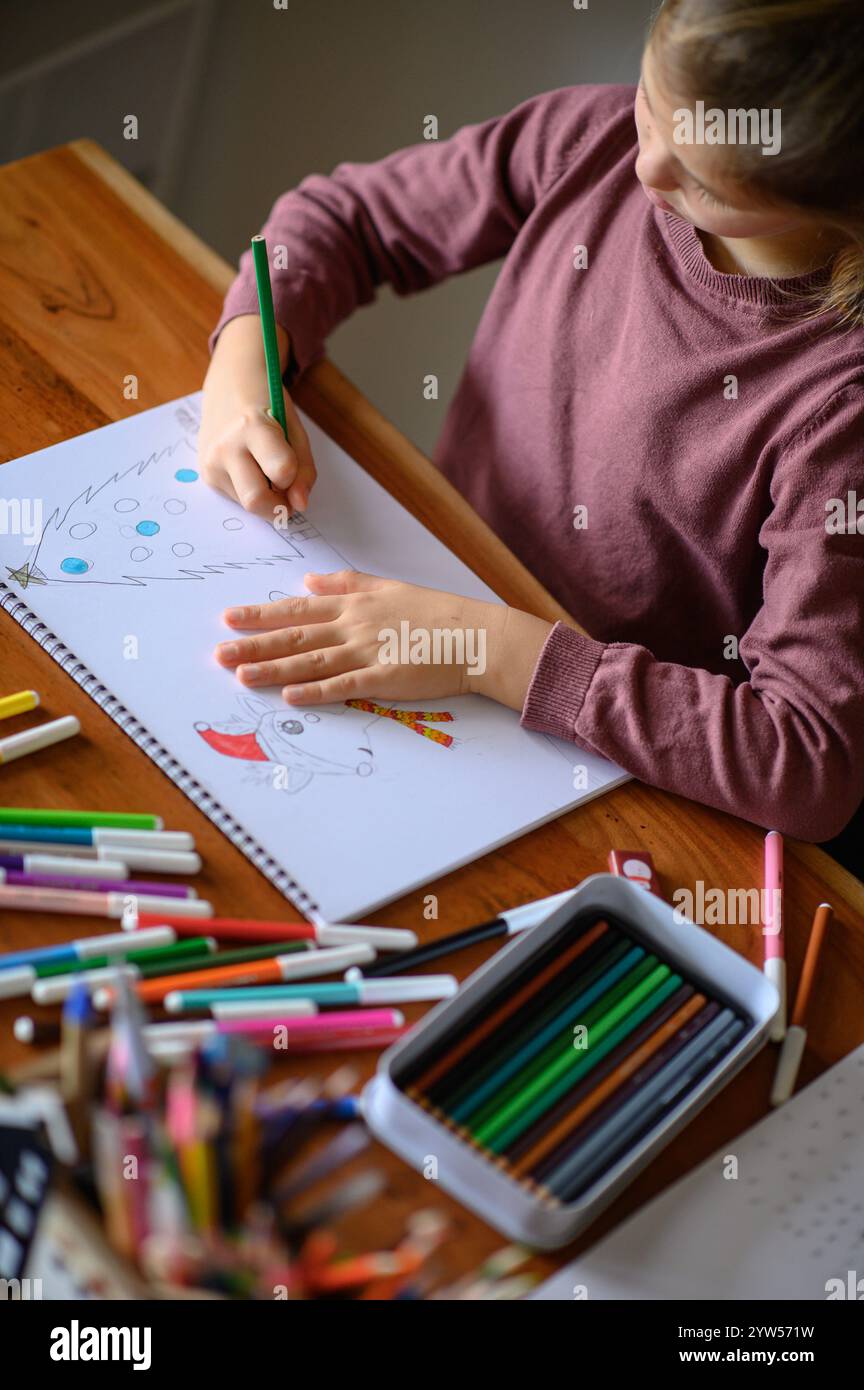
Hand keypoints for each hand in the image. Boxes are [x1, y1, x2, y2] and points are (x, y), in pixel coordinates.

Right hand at [199, 314, 316, 518]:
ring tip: (265, 468)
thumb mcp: (295, 430)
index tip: (293, 468)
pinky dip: (251, 491)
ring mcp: (211, 463)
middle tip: (287, 492)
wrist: (229, 387)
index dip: (294, 477)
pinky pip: (237, 498)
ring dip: (265, 497)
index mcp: (251, 427)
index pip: (282, 471)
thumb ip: (304, 469)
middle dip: (278, 506)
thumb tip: (300, 505)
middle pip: (256, 501)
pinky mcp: (206, 474)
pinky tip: (250, 468)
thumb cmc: (268, 406)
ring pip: (247, 504)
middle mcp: (225, 447)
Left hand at [214, 570, 552, 710]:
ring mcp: (368, 652)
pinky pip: (345, 686)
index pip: (299, 609)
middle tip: (219, 653)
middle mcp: (354, 626)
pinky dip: (316, 691)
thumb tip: (309, 579)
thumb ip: (347, 583)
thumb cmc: (437, 613)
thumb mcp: (389, 587)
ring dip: (274, 669)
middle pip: (296, 636)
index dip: (262, 615)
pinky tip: (290, 696)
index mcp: (355, 605)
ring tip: (240, 675)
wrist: (476, 636)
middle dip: (255, 644)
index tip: (230, 617)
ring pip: (311, 660)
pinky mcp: (385, 678)